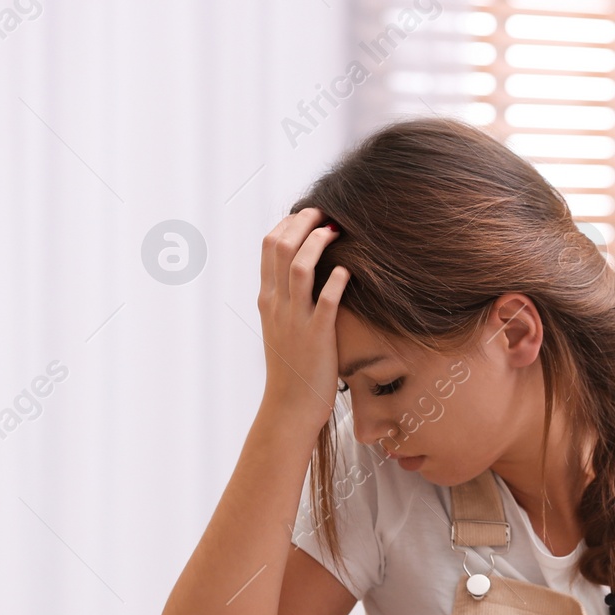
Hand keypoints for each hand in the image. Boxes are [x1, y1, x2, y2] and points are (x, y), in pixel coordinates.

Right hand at [258, 206, 350, 429]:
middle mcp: (277, 304)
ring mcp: (295, 319)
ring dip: (317, 243)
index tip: (308, 212)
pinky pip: (326, 302)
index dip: (288, 223)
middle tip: (324, 210)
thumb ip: (287, 298)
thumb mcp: (281, 325)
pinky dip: (336, 281)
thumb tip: (300, 271)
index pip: (268, 247)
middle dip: (302, 223)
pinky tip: (348, 270)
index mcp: (267, 298)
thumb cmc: (292, 365)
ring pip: (298, 268)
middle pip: (280, 248)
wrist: (289, 404)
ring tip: (336, 230)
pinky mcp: (316, 336)